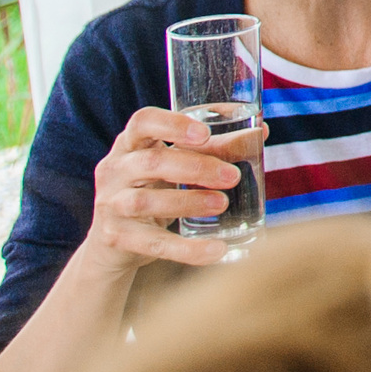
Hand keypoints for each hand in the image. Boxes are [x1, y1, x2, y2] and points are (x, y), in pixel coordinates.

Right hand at [79, 107, 256, 275]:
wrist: (113, 242)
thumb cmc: (154, 189)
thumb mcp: (176, 166)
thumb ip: (214, 149)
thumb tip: (260, 132)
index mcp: (130, 143)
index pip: (143, 122)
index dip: (173, 124)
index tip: (205, 133)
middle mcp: (114, 170)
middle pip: (152, 162)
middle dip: (196, 168)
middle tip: (233, 177)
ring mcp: (110, 205)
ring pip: (146, 201)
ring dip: (188, 202)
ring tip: (223, 204)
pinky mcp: (115, 238)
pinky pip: (153, 244)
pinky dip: (187, 249)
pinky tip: (216, 250)